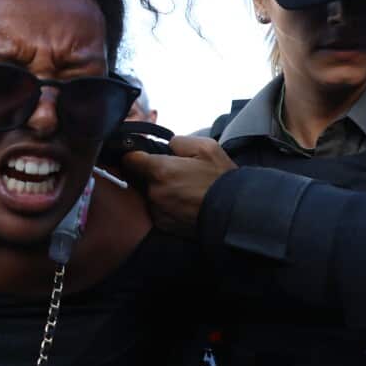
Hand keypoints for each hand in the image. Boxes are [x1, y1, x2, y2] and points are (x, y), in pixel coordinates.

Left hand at [122, 135, 236, 235]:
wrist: (235, 214)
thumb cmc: (221, 179)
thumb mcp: (206, 147)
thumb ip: (179, 141)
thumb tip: (167, 145)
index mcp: (161, 170)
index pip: (130, 160)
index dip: (135, 155)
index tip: (142, 155)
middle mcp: (154, 192)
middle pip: (141, 178)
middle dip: (153, 173)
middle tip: (176, 174)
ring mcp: (158, 210)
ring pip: (150, 194)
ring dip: (160, 190)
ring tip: (183, 190)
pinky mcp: (163, 225)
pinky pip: (157, 210)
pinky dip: (166, 206)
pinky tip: (184, 203)